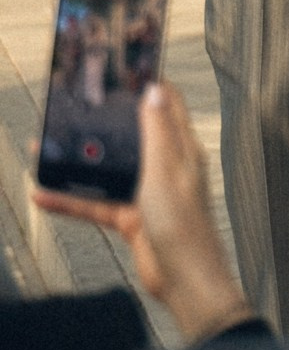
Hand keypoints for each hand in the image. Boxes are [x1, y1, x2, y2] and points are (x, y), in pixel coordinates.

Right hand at [33, 81, 250, 342]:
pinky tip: (43, 195)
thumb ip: (157, 132)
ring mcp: (147, 192)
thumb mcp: (166, 171)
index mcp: (181, 149)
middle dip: (102, 122)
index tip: (120, 68)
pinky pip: (96, 203)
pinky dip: (71, 200)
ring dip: (79, 161)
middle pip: (130, 135)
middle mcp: (165, 166)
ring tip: (46, 148)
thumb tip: (153, 89)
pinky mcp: (132, 217)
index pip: (166, 105)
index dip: (145, 85)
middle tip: (72, 106)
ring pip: (107, 169)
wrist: (185, 281)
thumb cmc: (185, 226)